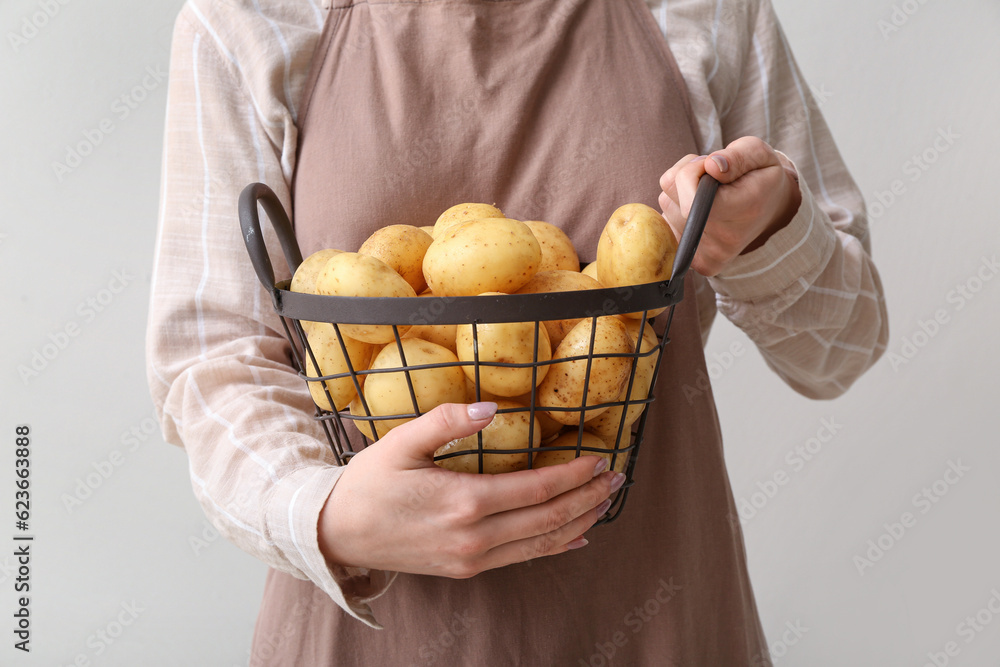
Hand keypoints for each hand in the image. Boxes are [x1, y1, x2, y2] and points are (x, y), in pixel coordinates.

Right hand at [317, 402, 623, 577]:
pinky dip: (555, 546)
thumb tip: (490, 408)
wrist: (337, 534)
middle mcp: (475, 538)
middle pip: (549, 519)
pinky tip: (576, 536)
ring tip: (606, 501)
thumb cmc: (368, 484)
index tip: (598, 457)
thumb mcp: (400, 442)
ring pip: (542, 543)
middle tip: (617, 477)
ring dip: (580, 521)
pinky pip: (522, 558)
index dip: (573, 475)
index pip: (537, 490)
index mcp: (464, 502)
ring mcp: (472, 558)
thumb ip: (445, 421)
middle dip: (589, 497)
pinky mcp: (467, 568)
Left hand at [658, 136, 801, 276]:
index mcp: (744, 211)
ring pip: (666, 203)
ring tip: (709, 191)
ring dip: (682, 190)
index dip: (693, 170)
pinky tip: (702, 208)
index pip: (691, 196)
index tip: (710, 165)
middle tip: (712, 176)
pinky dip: (679, 208)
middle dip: (686, 175)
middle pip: (670, 192)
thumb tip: (710, 165)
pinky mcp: (695, 261)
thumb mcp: (760, 154)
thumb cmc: (761, 177)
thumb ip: (737, 157)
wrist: (771, 211)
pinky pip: (666, 221)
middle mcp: (724, 241)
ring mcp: (708, 255)